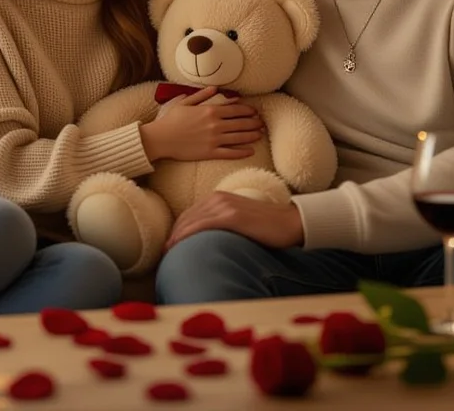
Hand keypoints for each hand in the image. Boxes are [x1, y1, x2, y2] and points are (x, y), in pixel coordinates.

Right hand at [139, 87, 264, 161]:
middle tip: (262, 123)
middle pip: (241, 123)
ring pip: (239, 137)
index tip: (255, 111)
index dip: (248, 110)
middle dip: (254, 123)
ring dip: (252, 136)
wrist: (161, 138)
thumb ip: (202, 95)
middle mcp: (215, 124)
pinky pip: (230, 153)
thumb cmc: (171, 120)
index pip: (235, 109)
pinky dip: (242, 152)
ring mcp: (214, 139)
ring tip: (260, 135)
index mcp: (210, 111)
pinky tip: (250, 151)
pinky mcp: (210, 152)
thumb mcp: (185, 102)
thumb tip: (215, 88)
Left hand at [165, 192, 304, 251]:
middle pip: (186, 218)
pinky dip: (185, 236)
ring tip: (166, 254)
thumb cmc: (267, 226)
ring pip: (190, 222)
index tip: (168, 247)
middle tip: (163, 254)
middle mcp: (218, 199)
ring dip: (175, 238)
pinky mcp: (231, 216)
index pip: (189, 215)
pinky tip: (176, 247)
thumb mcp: (240, 220)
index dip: (176, 231)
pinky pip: (201, 225)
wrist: (291, 222)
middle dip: (172, 236)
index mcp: (218, 198)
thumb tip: (208, 240)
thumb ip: (222, 224)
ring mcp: (224, 206)